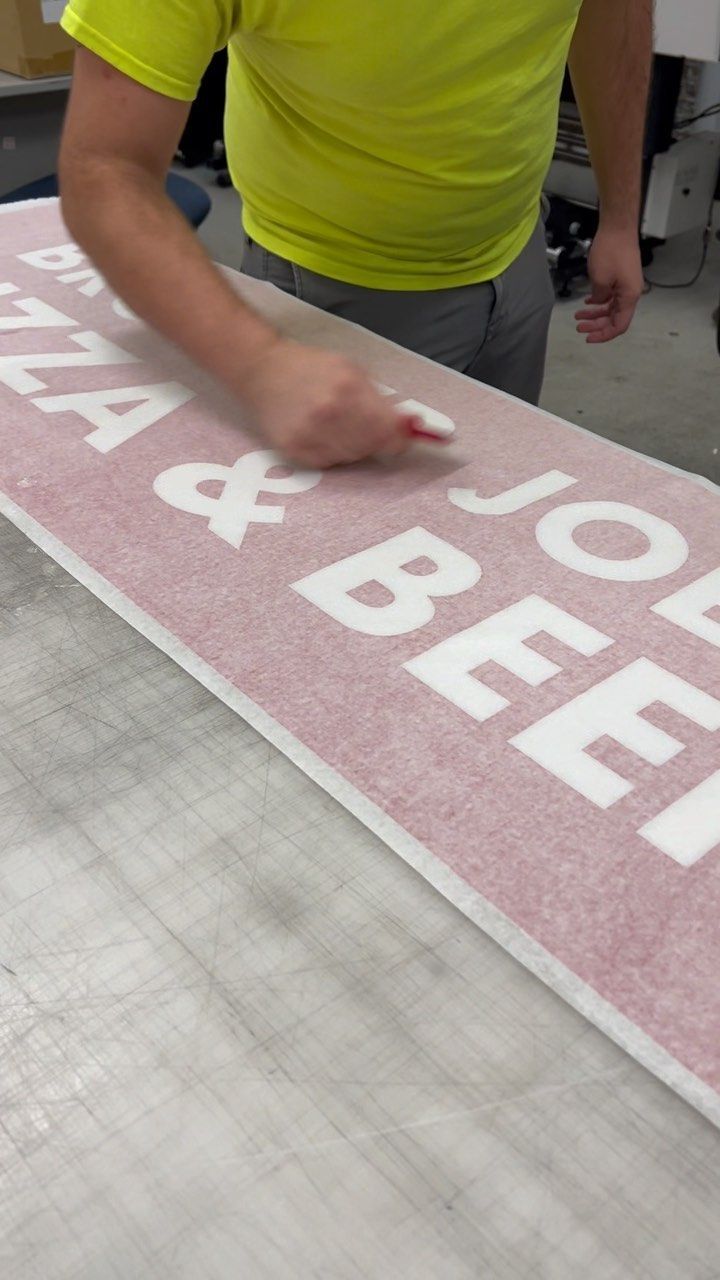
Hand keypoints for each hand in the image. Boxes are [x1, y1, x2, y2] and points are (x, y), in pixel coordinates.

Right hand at [241, 336, 413, 467]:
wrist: (263, 370)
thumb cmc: (310, 368)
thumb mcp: (351, 370)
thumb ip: (381, 399)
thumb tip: (410, 425)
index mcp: (348, 389)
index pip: (388, 430)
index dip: (400, 437)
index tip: (404, 437)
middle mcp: (329, 414)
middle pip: (372, 446)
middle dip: (375, 438)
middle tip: (364, 424)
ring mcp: (309, 435)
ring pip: (352, 458)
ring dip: (354, 446)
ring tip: (338, 424)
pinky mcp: (294, 450)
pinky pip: (329, 464)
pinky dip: (332, 452)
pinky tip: (321, 433)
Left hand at [575, 227, 643, 343]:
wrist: (618, 227)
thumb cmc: (611, 251)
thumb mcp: (600, 280)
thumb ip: (599, 297)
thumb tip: (599, 303)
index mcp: (629, 297)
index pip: (619, 326)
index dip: (604, 335)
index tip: (588, 337)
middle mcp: (631, 294)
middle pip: (614, 318)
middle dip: (596, 325)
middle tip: (579, 327)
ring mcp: (626, 285)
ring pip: (611, 307)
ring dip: (596, 314)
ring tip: (579, 316)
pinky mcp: (621, 277)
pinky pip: (611, 296)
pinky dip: (599, 301)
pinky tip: (588, 302)